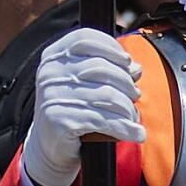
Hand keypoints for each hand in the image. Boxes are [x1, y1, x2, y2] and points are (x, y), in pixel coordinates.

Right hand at [19, 27, 145, 185]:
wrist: (49, 146)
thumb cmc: (71, 109)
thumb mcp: (85, 85)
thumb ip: (108, 71)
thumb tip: (136, 68)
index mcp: (53, 57)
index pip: (85, 39)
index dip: (111, 47)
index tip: (127, 61)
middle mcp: (50, 74)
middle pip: (101, 67)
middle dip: (126, 82)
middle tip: (135, 94)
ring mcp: (53, 97)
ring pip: (107, 95)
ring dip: (127, 107)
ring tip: (134, 116)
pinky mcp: (61, 121)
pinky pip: (103, 120)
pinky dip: (125, 128)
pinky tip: (136, 134)